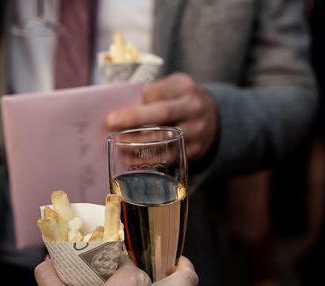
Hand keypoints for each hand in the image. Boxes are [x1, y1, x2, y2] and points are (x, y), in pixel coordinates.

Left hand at [105, 73, 219, 161]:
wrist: (214, 118)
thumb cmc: (182, 100)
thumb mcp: (172, 88)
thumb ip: (151, 93)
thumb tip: (120, 105)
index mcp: (185, 87)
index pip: (156, 93)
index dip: (134, 103)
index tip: (111, 115)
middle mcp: (194, 108)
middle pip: (162, 114)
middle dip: (134, 120)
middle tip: (110, 125)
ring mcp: (197, 131)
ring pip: (165, 139)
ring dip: (138, 144)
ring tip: (119, 146)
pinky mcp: (196, 150)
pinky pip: (169, 157)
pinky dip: (148, 159)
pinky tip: (132, 160)